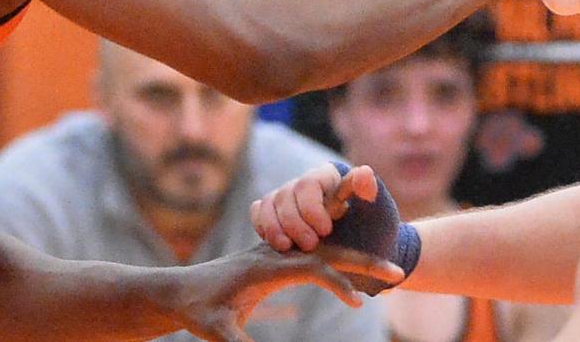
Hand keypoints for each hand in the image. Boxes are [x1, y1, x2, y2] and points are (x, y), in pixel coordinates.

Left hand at [155, 242, 375, 341]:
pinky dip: (342, 254)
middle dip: (365, 262)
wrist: (181, 290)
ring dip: (357, 255)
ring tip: (387, 267)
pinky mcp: (280, 258)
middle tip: (398, 272)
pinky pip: (318, 251)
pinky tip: (355, 261)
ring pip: (328, 247)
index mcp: (268, 267)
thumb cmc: (198, 310)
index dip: (339, 285)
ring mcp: (281, 253)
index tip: (358, 306)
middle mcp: (279, 254)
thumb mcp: (215, 331)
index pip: (315, 268)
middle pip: (330, 251)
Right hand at [251, 163, 377, 251]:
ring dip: (276, 228)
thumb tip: (363, 172)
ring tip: (289, 248)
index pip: (310, 184)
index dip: (311, 208)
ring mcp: (290, 198)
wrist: (364, 257)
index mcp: (330, 178)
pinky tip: (278, 245)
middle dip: (294, 222)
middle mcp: (307, 184)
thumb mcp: (377, 215)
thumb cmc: (373, 233)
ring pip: (269, 203)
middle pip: (287, 194)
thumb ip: (369, 193)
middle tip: (310, 245)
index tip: (326, 230)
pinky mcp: (277, 213)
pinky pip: (259, 211)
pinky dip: (263, 226)